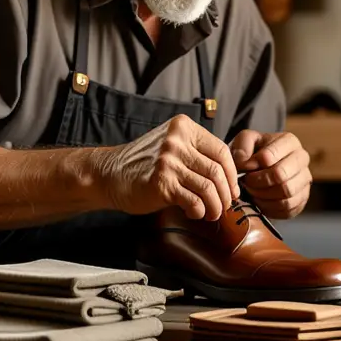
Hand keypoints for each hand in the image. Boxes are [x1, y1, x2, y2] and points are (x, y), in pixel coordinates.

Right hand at [93, 115, 238, 220]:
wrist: (109, 174)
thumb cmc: (143, 164)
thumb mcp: (170, 146)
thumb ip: (195, 152)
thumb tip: (228, 177)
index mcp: (183, 128)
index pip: (221, 151)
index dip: (232, 174)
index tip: (232, 189)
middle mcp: (176, 142)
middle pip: (217, 171)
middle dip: (226, 194)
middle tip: (225, 205)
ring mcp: (168, 162)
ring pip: (208, 188)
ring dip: (215, 206)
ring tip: (212, 213)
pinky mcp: (162, 184)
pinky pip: (193, 201)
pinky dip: (199, 211)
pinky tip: (194, 212)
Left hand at [229, 130, 311, 218]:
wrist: (261, 168)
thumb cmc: (253, 152)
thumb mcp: (244, 141)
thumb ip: (242, 147)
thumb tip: (246, 164)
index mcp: (289, 141)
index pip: (268, 157)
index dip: (251, 167)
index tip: (244, 169)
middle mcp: (302, 158)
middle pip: (280, 176)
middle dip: (258, 182)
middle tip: (247, 183)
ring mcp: (305, 179)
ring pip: (286, 193)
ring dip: (263, 195)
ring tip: (252, 191)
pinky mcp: (303, 197)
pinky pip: (288, 208)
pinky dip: (270, 207)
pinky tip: (261, 200)